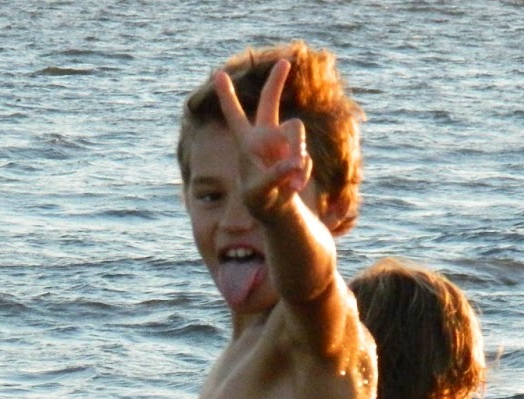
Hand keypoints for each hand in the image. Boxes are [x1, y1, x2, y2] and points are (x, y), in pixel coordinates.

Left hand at [215, 59, 313, 216]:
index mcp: (247, 143)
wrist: (278, 212)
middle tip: (284, 61)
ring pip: (296, 130)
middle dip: (276, 82)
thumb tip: (296, 163)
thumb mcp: (260, 193)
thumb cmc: (260, 203)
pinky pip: (305, 155)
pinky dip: (301, 172)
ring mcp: (283, 143)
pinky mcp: (299, 152)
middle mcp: (265, 137)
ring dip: (297, 152)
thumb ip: (276, 175)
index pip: (235, 115)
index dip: (227, 95)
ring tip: (292, 185)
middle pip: (271, 102)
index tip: (218, 74)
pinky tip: (294, 187)